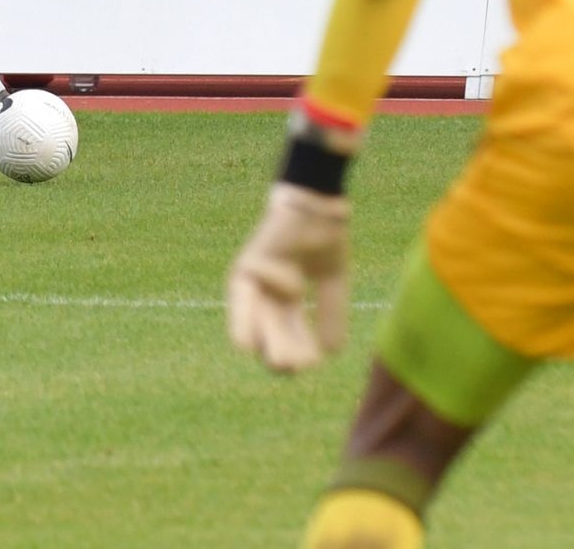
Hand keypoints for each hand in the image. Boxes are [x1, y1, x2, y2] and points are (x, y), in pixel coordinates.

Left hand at [227, 183, 351, 373]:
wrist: (317, 206)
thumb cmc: (324, 238)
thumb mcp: (332, 282)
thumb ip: (331, 313)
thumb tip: (332, 353)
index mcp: (285, 299)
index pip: (290, 335)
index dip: (300, 351)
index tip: (312, 363)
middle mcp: (266, 294)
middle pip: (271, 335)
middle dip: (285, 354)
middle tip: (298, 366)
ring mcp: (254, 283)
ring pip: (255, 325)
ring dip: (268, 345)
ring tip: (281, 363)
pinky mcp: (246, 270)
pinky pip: (241, 302)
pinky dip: (245, 323)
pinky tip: (249, 346)